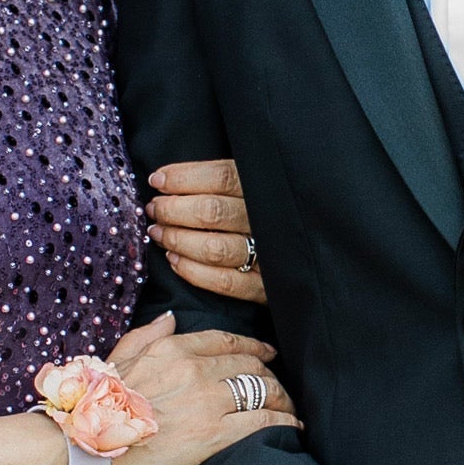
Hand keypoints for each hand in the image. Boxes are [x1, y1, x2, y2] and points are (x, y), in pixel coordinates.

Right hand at [99, 310, 296, 464]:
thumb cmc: (96, 406)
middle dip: (269, 374)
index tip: (266, 354)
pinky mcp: (214, 435)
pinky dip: (283, 422)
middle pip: (249, 365)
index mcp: (173, 349)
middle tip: (280, 385)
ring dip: (281, 398)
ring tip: (288, 407)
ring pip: (261, 390)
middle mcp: (195, 370)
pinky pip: (262, 422)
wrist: (87, 447)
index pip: (226, 340)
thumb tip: (171, 316)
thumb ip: (148, 335)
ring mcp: (207, 401)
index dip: (252, 346)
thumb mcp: (118, 359)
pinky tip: (292, 427)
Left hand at [145, 157, 265, 305]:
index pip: (221, 177)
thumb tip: (165, 180)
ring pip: (214, 248)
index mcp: (266, 187)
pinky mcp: (265, 288)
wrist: (309, 255)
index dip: (183, 178)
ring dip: (178, 240)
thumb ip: (220, 180)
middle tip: (154, 210)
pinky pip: (224, 282)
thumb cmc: (263, 212)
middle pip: (212, 212)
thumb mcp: (253, 185)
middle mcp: (268, 219)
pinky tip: (174, 261)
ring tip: (158, 234)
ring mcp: (268, 255)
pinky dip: (193, 272)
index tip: (157, 181)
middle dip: (172, 210)